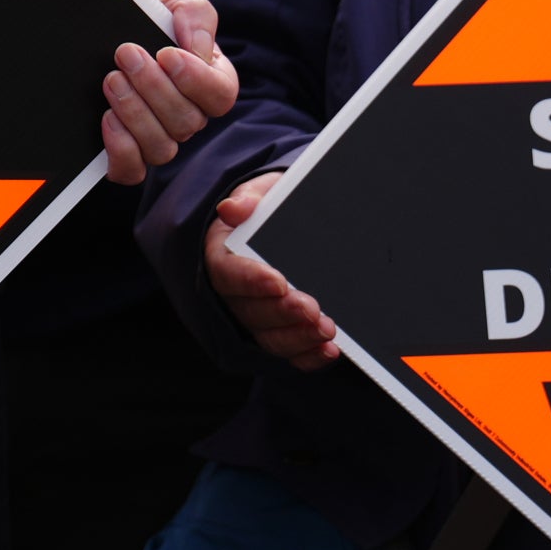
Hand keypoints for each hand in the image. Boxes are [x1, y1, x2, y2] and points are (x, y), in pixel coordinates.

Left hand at [102, 0, 239, 183]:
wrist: (103, 24)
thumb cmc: (146, 15)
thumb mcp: (173, 1)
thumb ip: (195, 15)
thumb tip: (198, 48)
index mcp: (209, 79)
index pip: (220, 96)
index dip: (195, 80)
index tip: (166, 54)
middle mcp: (188, 114)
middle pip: (188, 122)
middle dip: (153, 87)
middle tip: (126, 55)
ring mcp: (158, 136)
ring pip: (162, 147)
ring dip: (135, 113)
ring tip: (112, 80)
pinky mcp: (127, 152)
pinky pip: (132, 170)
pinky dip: (120, 148)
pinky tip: (107, 117)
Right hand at [206, 172, 337, 368]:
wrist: (281, 226)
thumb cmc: (267, 210)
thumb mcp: (260, 193)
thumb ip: (249, 198)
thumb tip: (233, 209)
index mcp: (222, 255)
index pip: (228, 273)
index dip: (251, 281)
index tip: (278, 282)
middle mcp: (234, 293)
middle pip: (250, 311)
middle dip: (282, 313)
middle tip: (312, 310)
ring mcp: (255, 317)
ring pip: (269, 337)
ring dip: (298, 338)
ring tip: (326, 330)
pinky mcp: (277, 333)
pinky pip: (289, 352)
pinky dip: (308, 355)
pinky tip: (328, 350)